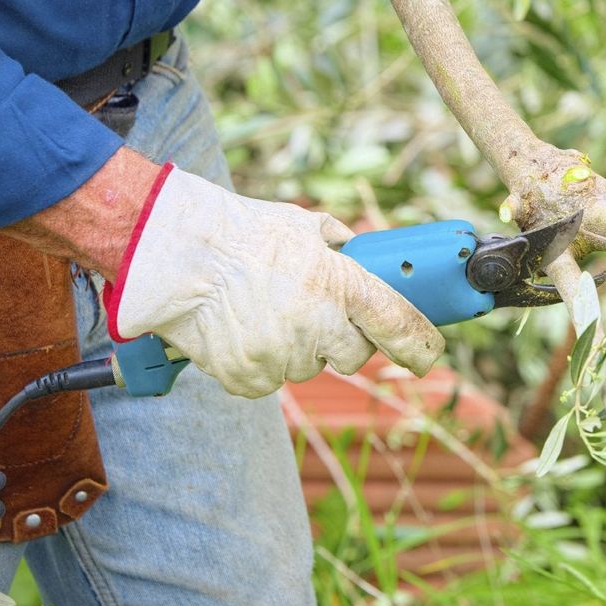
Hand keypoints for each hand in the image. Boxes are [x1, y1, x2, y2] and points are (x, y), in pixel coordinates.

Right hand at [100, 164, 444, 396]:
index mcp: (340, 285)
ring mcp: (282, 357)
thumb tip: (357, 251)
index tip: (428, 354)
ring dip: (296, 348)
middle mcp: (317, 326)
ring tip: (265, 311)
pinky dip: (260, 362)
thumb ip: (338, 243)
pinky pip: (268, 380)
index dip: (420, 344)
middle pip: (355, 355)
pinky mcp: (249, 378)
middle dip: (342, 339)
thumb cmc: (242, 234)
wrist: (177, 255)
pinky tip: (242, 330)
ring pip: (307, 367)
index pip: (398, 325)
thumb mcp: (302, 225)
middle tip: (315, 313)